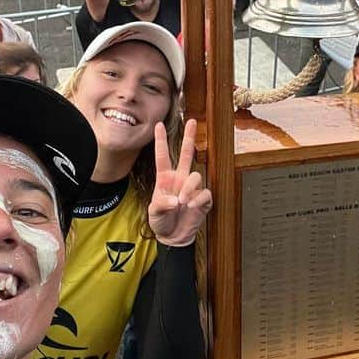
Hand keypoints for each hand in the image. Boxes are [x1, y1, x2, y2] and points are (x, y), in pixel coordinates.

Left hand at [148, 120, 211, 246]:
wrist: (173, 237)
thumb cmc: (161, 222)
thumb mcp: (154, 213)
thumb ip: (161, 204)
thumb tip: (175, 198)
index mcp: (165, 178)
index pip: (163, 156)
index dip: (161, 141)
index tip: (158, 125)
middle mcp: (180, 179)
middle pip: (186, 154)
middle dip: (189, 137)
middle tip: (192, 121)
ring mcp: (192, 188)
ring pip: (195, 175)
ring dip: (189, 188)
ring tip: (183, 201)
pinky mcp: (203, 199)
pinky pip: (205, 192)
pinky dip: (198, 199)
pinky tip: (192, 206)